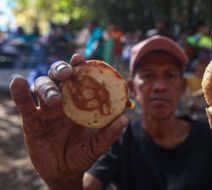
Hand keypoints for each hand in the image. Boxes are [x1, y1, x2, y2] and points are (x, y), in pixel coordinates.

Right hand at [10, 54, 127, 188]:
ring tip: (55, 100)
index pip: (80, 79)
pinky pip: (24, 103)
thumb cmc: (83, 153)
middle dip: (61, 70)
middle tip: (68, 74)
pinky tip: (18, 82)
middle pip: (58, 76)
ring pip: (42, 86)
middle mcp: (64, 100)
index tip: (81, 59)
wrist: (65, 171)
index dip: (80, 67)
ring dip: (47, 87)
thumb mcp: (98, 145)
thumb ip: (110, 133)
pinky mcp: (32, 119)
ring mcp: (47, 109)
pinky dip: (20, 92)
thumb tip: (125, 120)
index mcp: (81, 101)